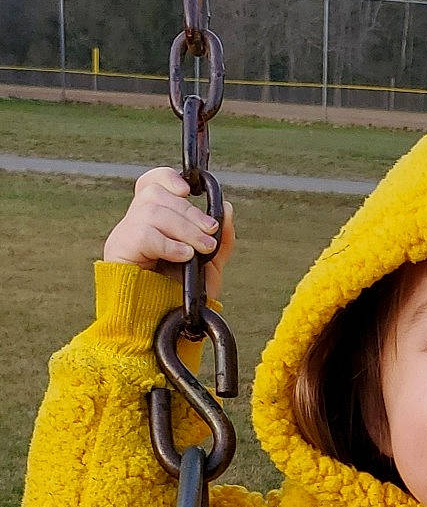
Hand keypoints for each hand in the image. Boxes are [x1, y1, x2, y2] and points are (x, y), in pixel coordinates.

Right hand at [103, 168, 235, 301]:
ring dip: (183, 229)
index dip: (168, 178)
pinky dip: (169, 243)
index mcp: (153, 221)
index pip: (151, 184)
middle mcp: (135, 224)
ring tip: (199, 251)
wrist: (165, 328)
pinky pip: (143, 233)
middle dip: (190, 213)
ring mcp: (124, 236)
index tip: (190, 191)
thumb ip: (221, 238)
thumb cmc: (182, 298)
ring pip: (152, 211)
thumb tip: (227, 208)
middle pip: (156, 195)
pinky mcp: (119, 252)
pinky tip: (183, 257)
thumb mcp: (209, 266)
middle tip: (209, 235)